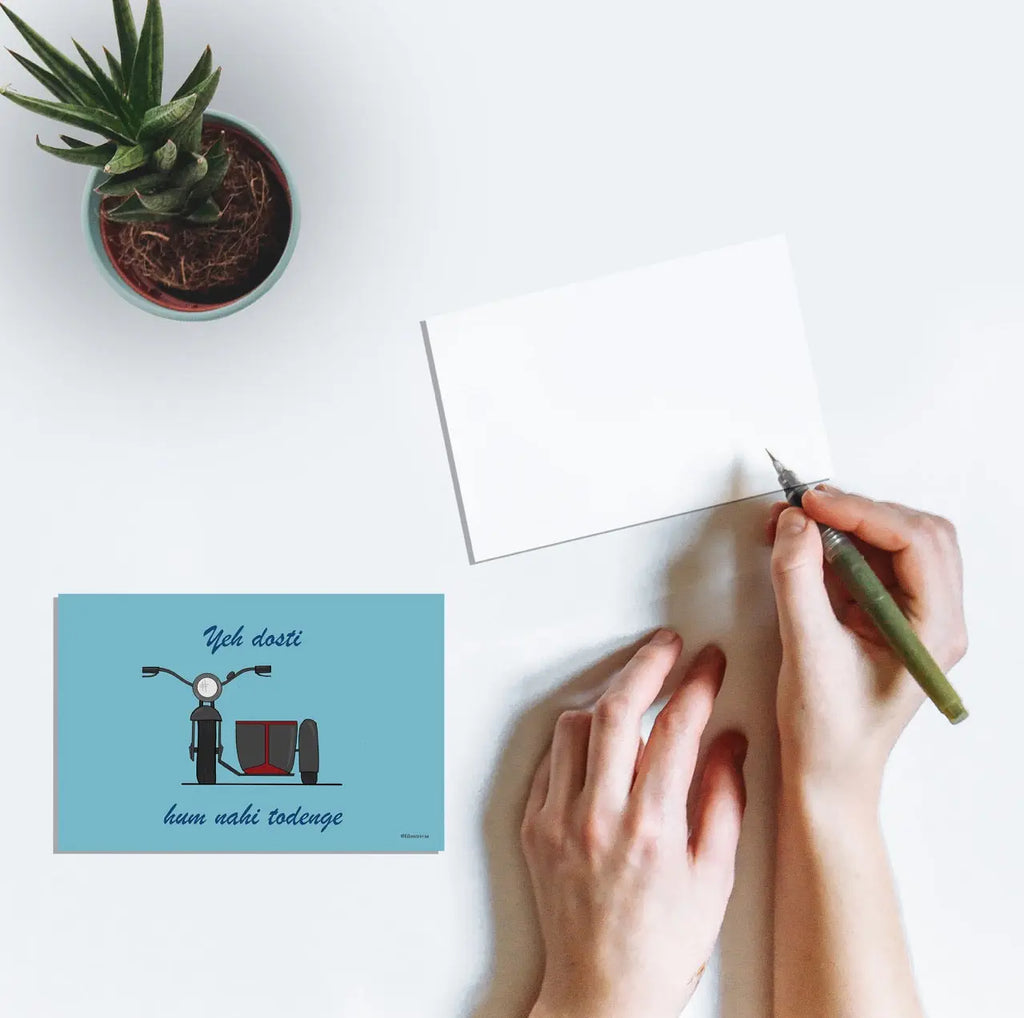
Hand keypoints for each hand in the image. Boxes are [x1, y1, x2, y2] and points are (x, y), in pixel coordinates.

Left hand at [522, 630, 746, 1017]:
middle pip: (619, 709)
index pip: (677, 729)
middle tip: (669, 649)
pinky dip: (576, 741)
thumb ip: (723, 802)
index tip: (709, 665)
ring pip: (576, 727)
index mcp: (652, 829)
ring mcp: (560, 820)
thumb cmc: (662, 947)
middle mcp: (599, 817)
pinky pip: (551, 761)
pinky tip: (599, 744)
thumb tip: (729, 742)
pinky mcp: (535, 828)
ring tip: (634, 698)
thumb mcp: (713, 879)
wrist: (602, 995)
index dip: (697, 685)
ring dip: (608, 702)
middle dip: (648, 665)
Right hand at [766, 487, 967, 800]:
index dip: (861, 511)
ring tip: (797, 525)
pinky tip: (803, 548)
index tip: (812, 503)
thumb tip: (795, 524)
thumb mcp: (807, 650)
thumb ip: (798, 580)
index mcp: (933, 629)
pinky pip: (871, 563)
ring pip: (894, 542)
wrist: (827, 772)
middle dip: (858, 511)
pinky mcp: (885, 616)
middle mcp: (934, 618)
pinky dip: (837, 546)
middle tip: (805, 507)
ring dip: (847, 525)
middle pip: (914, 532)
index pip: (914, 542)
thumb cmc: (830, 731)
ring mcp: (912, 616)